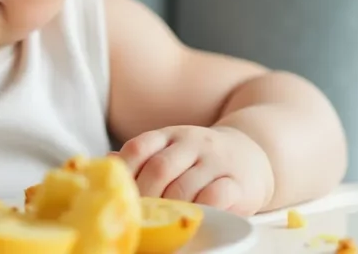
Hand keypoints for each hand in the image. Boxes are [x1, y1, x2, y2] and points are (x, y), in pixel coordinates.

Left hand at [115, 125, 273, 215]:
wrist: (252, 154)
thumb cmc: (200, 160)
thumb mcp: (170, 150)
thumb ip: (142, 159)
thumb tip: (105, 164)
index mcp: (169, 135)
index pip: (139, 148)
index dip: (124, 172)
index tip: (116, 194)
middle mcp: (191, 142)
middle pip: (159, 168)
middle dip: (143, 196)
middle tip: (136, 216)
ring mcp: (216, 161)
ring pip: (185, 185)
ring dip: (168, 208)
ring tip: (158, 222)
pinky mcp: (239, 182)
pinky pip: (216, 196)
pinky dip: (199, 210)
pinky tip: (191, 218)